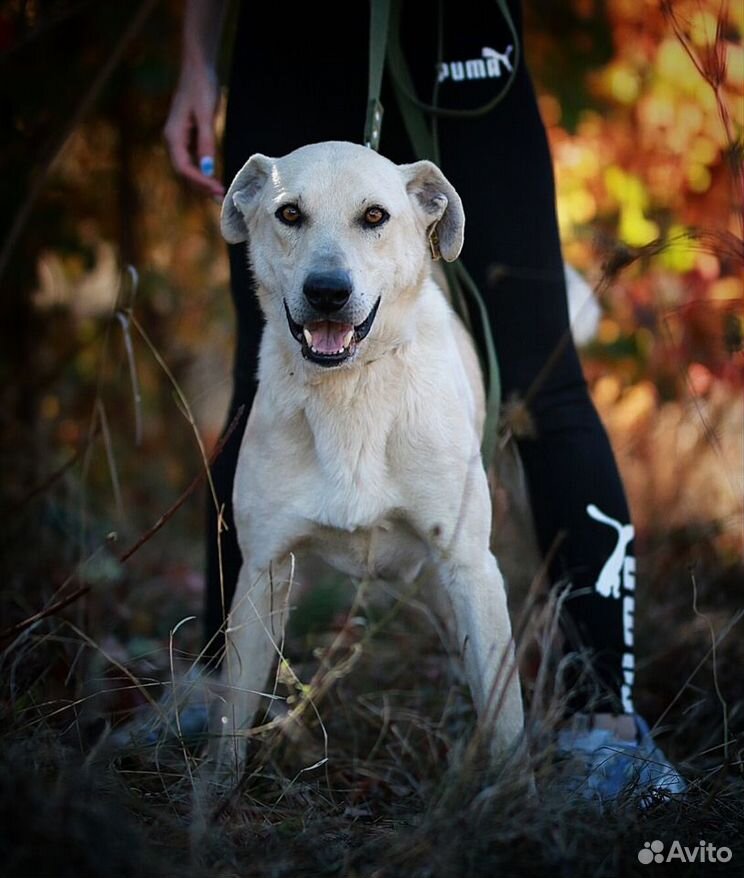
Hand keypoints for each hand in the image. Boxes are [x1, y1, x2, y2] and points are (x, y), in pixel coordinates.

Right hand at [164, 63, 224, 198]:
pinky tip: (214, 178)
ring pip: (188, 168)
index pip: (183, 168)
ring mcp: (179, 140)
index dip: (199, 182)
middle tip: (220, 199)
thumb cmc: (201, 87)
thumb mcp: (205, 115)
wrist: (197, 69)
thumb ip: (206, 143)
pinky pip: (193, 160)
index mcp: (172, 136)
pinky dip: (203, 171)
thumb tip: (207, 170)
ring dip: (202, 182)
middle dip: (201, 187)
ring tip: (219, 193)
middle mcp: (172, 141)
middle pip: (184, 172)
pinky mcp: (187, 137)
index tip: (217, 190)